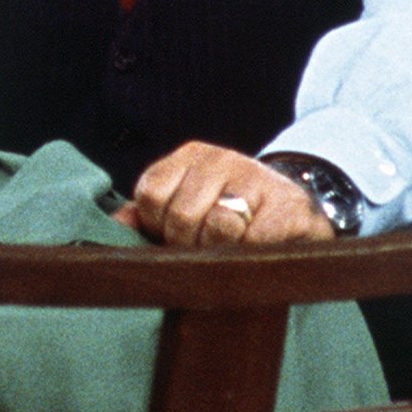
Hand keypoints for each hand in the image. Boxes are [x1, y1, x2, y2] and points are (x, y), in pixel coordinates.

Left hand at [115, 142, 334, 247]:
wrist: (298, 212)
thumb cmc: (233, 213)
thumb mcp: (189, 204)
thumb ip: (147, 215)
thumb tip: (113, 226)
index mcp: (192, 156)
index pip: (150, 194)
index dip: (156, 226)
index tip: (173, 235)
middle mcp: (223, 159)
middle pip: (181, 216)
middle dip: (189, 245)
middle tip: (206, 250)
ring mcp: (258, 179)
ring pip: (218, 229)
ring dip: (220, 254)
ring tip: (231, 251)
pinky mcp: (290, 207)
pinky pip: (255, 242)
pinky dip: (250, 256)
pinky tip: (257, 252)